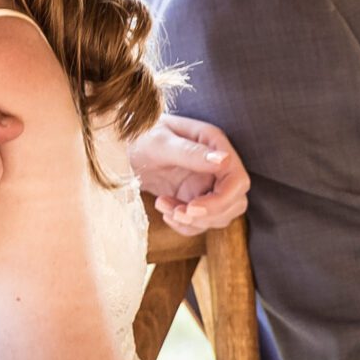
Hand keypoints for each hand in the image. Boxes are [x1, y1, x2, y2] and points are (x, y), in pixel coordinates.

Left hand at [127, 113, 250, 234]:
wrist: (122, 145)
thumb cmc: (140, 135)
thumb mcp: (160, 143)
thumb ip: (191, 152)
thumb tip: (224, 160)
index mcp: (214, 144)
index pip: (237, 180)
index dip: (221, 200)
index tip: (192, 207)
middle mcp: (216, 164)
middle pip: (235, 202)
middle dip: (208, 215)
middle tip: (177, 211)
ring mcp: (207, 183)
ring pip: (220, 216)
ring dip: (193, 221)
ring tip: (163, 205)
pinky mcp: (195, 197)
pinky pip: (201, 222)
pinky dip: (184, 224)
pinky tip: (164, 209)